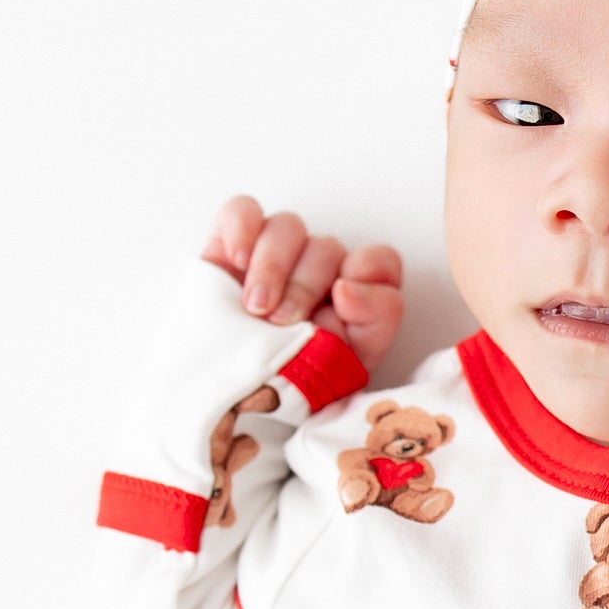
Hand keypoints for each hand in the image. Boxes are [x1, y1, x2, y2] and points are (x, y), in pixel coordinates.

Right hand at [201, 196, 404, 376]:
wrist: (228, 397)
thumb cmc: (289, 385)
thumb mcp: (344, 370)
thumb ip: (374, 321)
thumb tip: (349, 287)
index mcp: (354, 299)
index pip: (380, 262)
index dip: (368, 273)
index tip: (342, 302)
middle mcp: (319, 271)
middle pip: (328, 247)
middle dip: (305, 286)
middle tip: (282, 321)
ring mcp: (276, 255)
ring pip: (288, 226)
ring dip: (273, 266)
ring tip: (255, 307)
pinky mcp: (231, 246)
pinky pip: (242, 211)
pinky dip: (241, 228)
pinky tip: (237, 259)